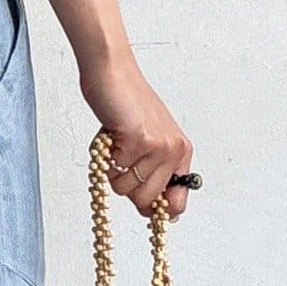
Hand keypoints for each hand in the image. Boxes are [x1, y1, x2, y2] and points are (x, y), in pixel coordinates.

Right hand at [81, 53, 193, 217]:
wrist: (113, 73)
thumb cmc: (126, 106)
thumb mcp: (149, 140)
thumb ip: (154, 171)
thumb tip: (153, 212)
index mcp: (181, 152)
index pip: (177, 204)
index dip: (157, 210)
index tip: (144, 207)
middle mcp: (174, 151)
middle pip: (145, 202)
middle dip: (127, 187)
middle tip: (122, 161)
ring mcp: (158, 146)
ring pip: (126, 190)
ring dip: (113, 173)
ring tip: (115, 146)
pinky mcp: (139, 140)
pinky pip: (114, 172)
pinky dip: (105, 159)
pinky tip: (110, 137)